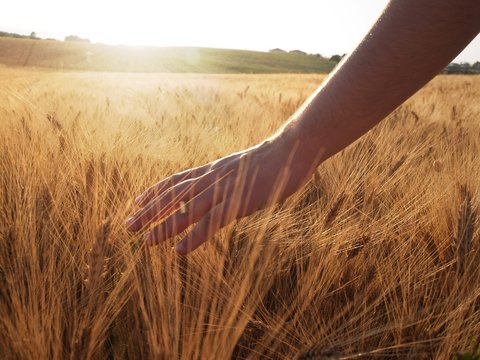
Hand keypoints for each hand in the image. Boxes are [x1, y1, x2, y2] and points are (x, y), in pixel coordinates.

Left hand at [125, 133, 316, 254]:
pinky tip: (180, 250)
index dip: (156, 191)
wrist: (291, 149)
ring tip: (145, 241)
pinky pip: (212, 221)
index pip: (178, 181)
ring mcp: (224, 190)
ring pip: (187, 210)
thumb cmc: (272, 160)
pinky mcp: (238, 202)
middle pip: (174, 196)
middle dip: (150, 212)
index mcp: (213, 170)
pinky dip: (194, 236)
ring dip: (165, 226)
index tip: (137, 201)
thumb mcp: (244, 167)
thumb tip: (221, 186)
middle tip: (128, 225)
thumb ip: (229, 177)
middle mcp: (212, 178)